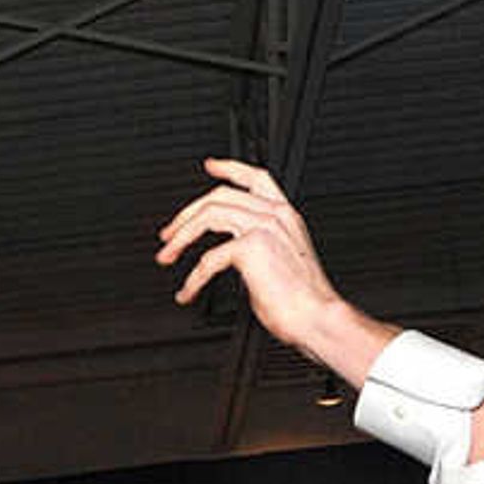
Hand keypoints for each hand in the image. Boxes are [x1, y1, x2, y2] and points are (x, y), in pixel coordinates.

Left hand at [154, 158, 391, 384]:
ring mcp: (263, 227)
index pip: (256, 177)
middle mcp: (274, 214)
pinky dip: (192, 279)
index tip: (210, 166)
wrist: (317, 317)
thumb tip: (233, 256)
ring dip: (180, 238)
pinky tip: (188, 292)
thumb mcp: (283, 261)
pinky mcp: (251, 247)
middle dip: (186, 213)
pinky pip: (209, 259)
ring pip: (208, 217)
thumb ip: (260, 247)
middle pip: (219, 196)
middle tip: (169, 232)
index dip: (229, 168)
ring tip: (167, 256)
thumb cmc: (304, 300)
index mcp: (285, 215)